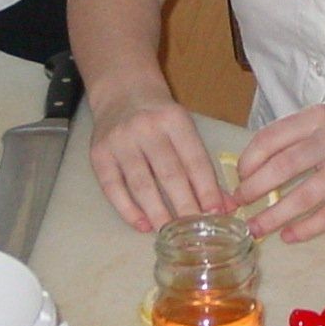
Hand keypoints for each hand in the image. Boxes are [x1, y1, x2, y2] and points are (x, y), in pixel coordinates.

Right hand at [87, 92, 226, 231]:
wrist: (122, 92)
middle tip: (195, 232)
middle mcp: (146, 128)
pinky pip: (113, 188)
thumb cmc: (160, 117)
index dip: (206, 189)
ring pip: (141, 184)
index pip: (194, 160)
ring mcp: (120, 141)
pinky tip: (142, 225)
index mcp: (174, 120)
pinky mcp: (99, 154)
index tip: (216, 214)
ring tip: (170, 233)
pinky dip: (128, 210)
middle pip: (169, 174)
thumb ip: (202, 166)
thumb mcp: (185, 129)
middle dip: (185, 206)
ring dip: (157, 212)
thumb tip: (225, 205)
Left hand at [235, 101, 324, 243]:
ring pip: (303, 196)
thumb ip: (303, 139)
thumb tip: (259, 168)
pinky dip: (306, 229)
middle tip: (237, 208)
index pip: (270, 138)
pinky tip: (291, 236)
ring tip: (256, 230)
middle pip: (280, 168)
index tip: (238, 181)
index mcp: (319, 117)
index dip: (248, 163)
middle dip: (252, 192)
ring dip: (274, 216)